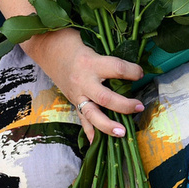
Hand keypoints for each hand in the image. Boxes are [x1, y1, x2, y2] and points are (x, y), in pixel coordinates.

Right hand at [23, 28, 146, 137]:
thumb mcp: (93, 43)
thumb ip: (110, 57)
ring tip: (122, 133)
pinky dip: (90, 133)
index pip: (116, 68)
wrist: (48, 48)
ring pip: (92, 114)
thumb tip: (135, 66)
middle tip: (139, 106)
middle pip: (105, 98)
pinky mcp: (73, 102)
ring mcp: (77, 94)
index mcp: (90, 62)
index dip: (132, 71)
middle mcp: (83, 80)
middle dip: (124, 105)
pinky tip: (96, 145)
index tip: (140, 72)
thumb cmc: (74, 42)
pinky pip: (82, 120)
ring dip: (108, 125)